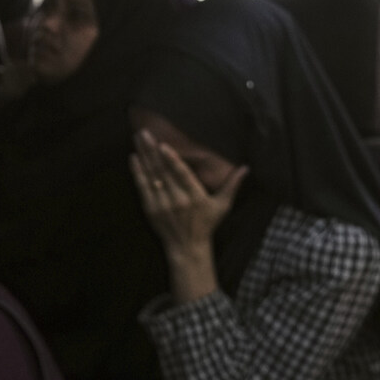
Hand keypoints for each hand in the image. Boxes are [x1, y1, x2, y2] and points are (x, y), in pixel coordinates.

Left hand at [130, 130, 246, 303]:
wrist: (187, 247)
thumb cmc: (206, 224)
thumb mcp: (223, 205)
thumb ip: (232, 185)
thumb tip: (245, 168)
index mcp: (194, 196)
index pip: (182, 174)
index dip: (172, 160)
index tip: (163, 145)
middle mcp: (177, 199)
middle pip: (163, 171)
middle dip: (152, 150)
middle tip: (145, 132)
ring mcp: (162, 204)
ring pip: (151, 175)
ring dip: (143, 155)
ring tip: (139, 138)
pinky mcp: (150, 208)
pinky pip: (142, 187)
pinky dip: (137, 172)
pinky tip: (133, 157)